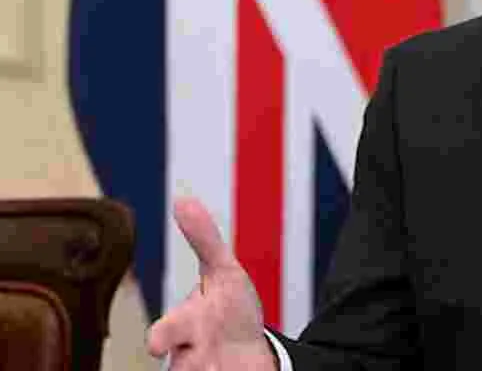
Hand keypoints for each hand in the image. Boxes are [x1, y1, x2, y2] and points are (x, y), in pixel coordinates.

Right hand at [146, 196, 277, 370]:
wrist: (250, 354)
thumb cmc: (231, 312)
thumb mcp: (224, 273)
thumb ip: (204, 240)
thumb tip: (182, 200)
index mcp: (184, 325)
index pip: (165, 332)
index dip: (162, 337)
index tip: (158, 344)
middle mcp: (187, 355)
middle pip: (180, 366)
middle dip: (190, 366)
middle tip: (208, 363)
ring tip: (225, 367)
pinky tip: (237, 370)